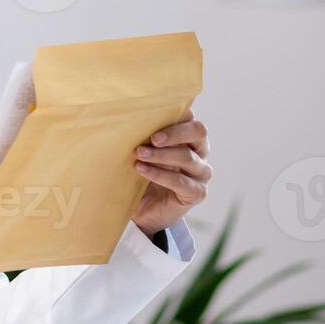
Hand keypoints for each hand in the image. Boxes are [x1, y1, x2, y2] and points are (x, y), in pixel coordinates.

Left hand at [131, 109, 211, 238]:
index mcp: (188, 136)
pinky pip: (181, 181)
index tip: (154, 112)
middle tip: (152, 138)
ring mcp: (201, 173)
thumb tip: (123, 114)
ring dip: (161, 154)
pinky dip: (160, 174)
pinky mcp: (197, 193)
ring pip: (187, 157)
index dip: (177, 113)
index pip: (190, 117)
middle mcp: (199, 151)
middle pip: (198, 132)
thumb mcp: (141, 151)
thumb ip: (142, 135)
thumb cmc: (141, 172)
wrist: (143, 210)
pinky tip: (142, 169)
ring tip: (139, 154)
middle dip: (174, 132)